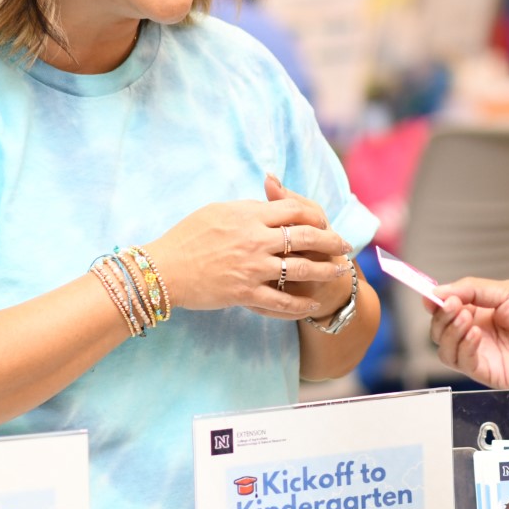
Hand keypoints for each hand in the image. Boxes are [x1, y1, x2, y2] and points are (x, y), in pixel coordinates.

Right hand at [149, 176, 350, 319]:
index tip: (324, 221)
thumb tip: (267, 203)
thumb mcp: (217, 211)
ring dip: (324, 270)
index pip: (294, 209)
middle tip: (345, 245)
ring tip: (339, 271)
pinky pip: (281, 300)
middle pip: (305, 236)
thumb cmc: (185, 237)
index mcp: (249, 215)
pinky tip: (312, 305)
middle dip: (330, 241)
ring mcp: (252, 267)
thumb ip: (247, 208)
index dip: (314, 215)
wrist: (163, 269)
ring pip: (300, 268)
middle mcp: (255, 239)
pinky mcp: (245, 292)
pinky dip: (300, 304)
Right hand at [426, 277, 508, 387]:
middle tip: (452, 305)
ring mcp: (482, 356)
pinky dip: (464, 347)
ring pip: (446, 350)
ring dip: (450, 332)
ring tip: (465, 317)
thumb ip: (470, 290)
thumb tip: (437, 291)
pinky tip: (475, 333)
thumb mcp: (505, 291)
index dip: (436, 305)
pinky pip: (463, 364)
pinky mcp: (489, 374)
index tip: (430, 296)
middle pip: (441, 332)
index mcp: (480, 314)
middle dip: (442, 317)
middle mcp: (478, 336)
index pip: (446, 312)